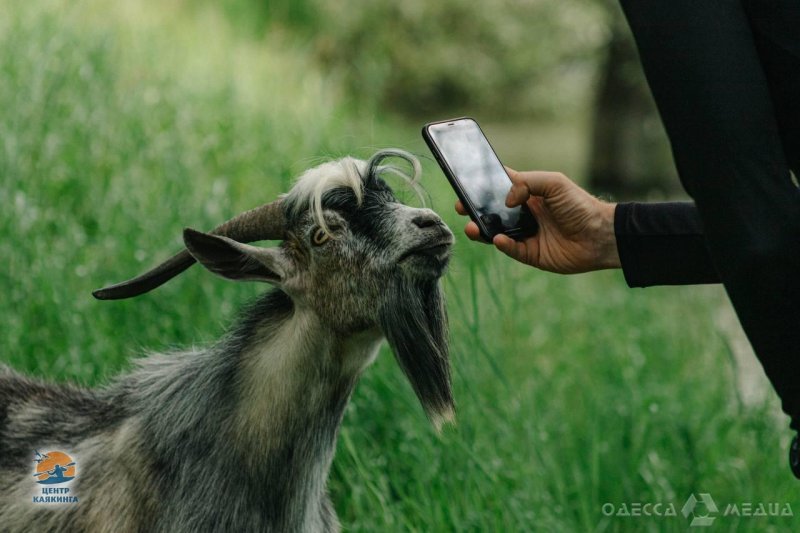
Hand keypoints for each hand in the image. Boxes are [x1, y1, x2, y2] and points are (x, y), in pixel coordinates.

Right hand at [455, 169, 619, 273]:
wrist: (600, 235)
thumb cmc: (580, 205)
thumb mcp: (554, 183)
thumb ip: (527, 183)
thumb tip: (505, 200)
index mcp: (529, 194)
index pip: (500, 187)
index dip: (483, 186)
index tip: (465, 183)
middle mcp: (524, 214)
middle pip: (493, 212)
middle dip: (475, 209)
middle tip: (461, 207)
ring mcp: (526, 235)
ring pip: (497, 233)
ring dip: (482, 230)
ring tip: (472, 226)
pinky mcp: (531, 254)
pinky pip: (511, 250)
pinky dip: (503, 245)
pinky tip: (497, 239)